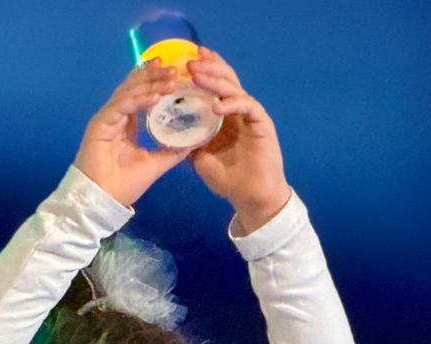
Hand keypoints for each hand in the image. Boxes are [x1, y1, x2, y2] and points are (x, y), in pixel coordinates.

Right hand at [73, 63, 191, 207]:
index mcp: (125, 123)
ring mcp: (106, 119)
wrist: (103, 201)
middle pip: (133, 87)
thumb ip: (172, 151)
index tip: (174, 71)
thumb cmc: (124, 185)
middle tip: (174, 68)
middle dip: (153, 75)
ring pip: (128, 92)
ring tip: (170, 78)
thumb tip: (195, 141)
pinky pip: (121, 106)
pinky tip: (156, 96)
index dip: (154, 80)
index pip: (139, 94)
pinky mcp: (99, 124)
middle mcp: (115, 117)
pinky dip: (139, 99)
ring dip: (150, 84)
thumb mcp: (155, 164)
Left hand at [187, 48, 291, 233]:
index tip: (185, 60)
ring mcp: (251, 115)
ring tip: (198, 75)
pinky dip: (232, 103)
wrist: (251, 196)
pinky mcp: (262, 123)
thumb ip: (188, 143)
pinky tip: (217, 106)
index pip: (214, 85)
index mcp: (225, 115)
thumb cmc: (228, 178)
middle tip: (189, 61)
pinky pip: (248, 106)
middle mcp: (238, 110)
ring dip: (216, 80)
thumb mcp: (200, 158)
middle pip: (225, 80)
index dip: (203, 71)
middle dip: (208, 67)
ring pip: (234, 89)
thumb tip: (167, 135)